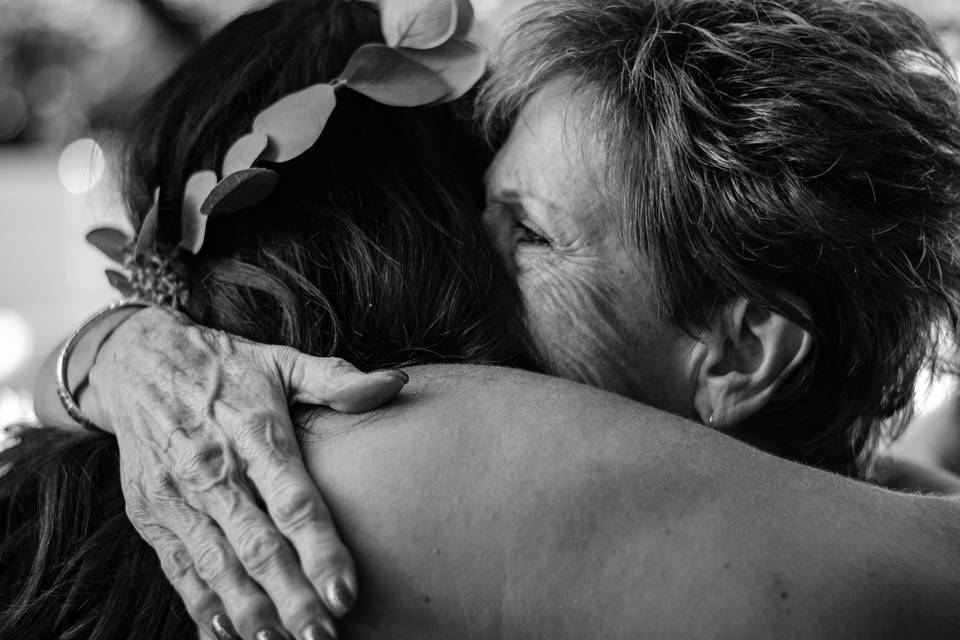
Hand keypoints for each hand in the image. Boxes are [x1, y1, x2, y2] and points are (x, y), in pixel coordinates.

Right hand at [85, 305, 407, 639]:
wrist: (138, 363)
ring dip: (250, 611)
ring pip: (217, 565)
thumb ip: (336, 379)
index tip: (346, 592)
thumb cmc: (227, 366)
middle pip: (256, 544)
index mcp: (254, 431)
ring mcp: (177, 496)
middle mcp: (213, 469)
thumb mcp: (281, 361)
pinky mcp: (152, 515)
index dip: (319, 548)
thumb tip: (396, 384)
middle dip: (290, 597)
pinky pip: (179, 569)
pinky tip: (228, 634)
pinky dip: (201, 606)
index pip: (292, 499)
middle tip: (323, 636)